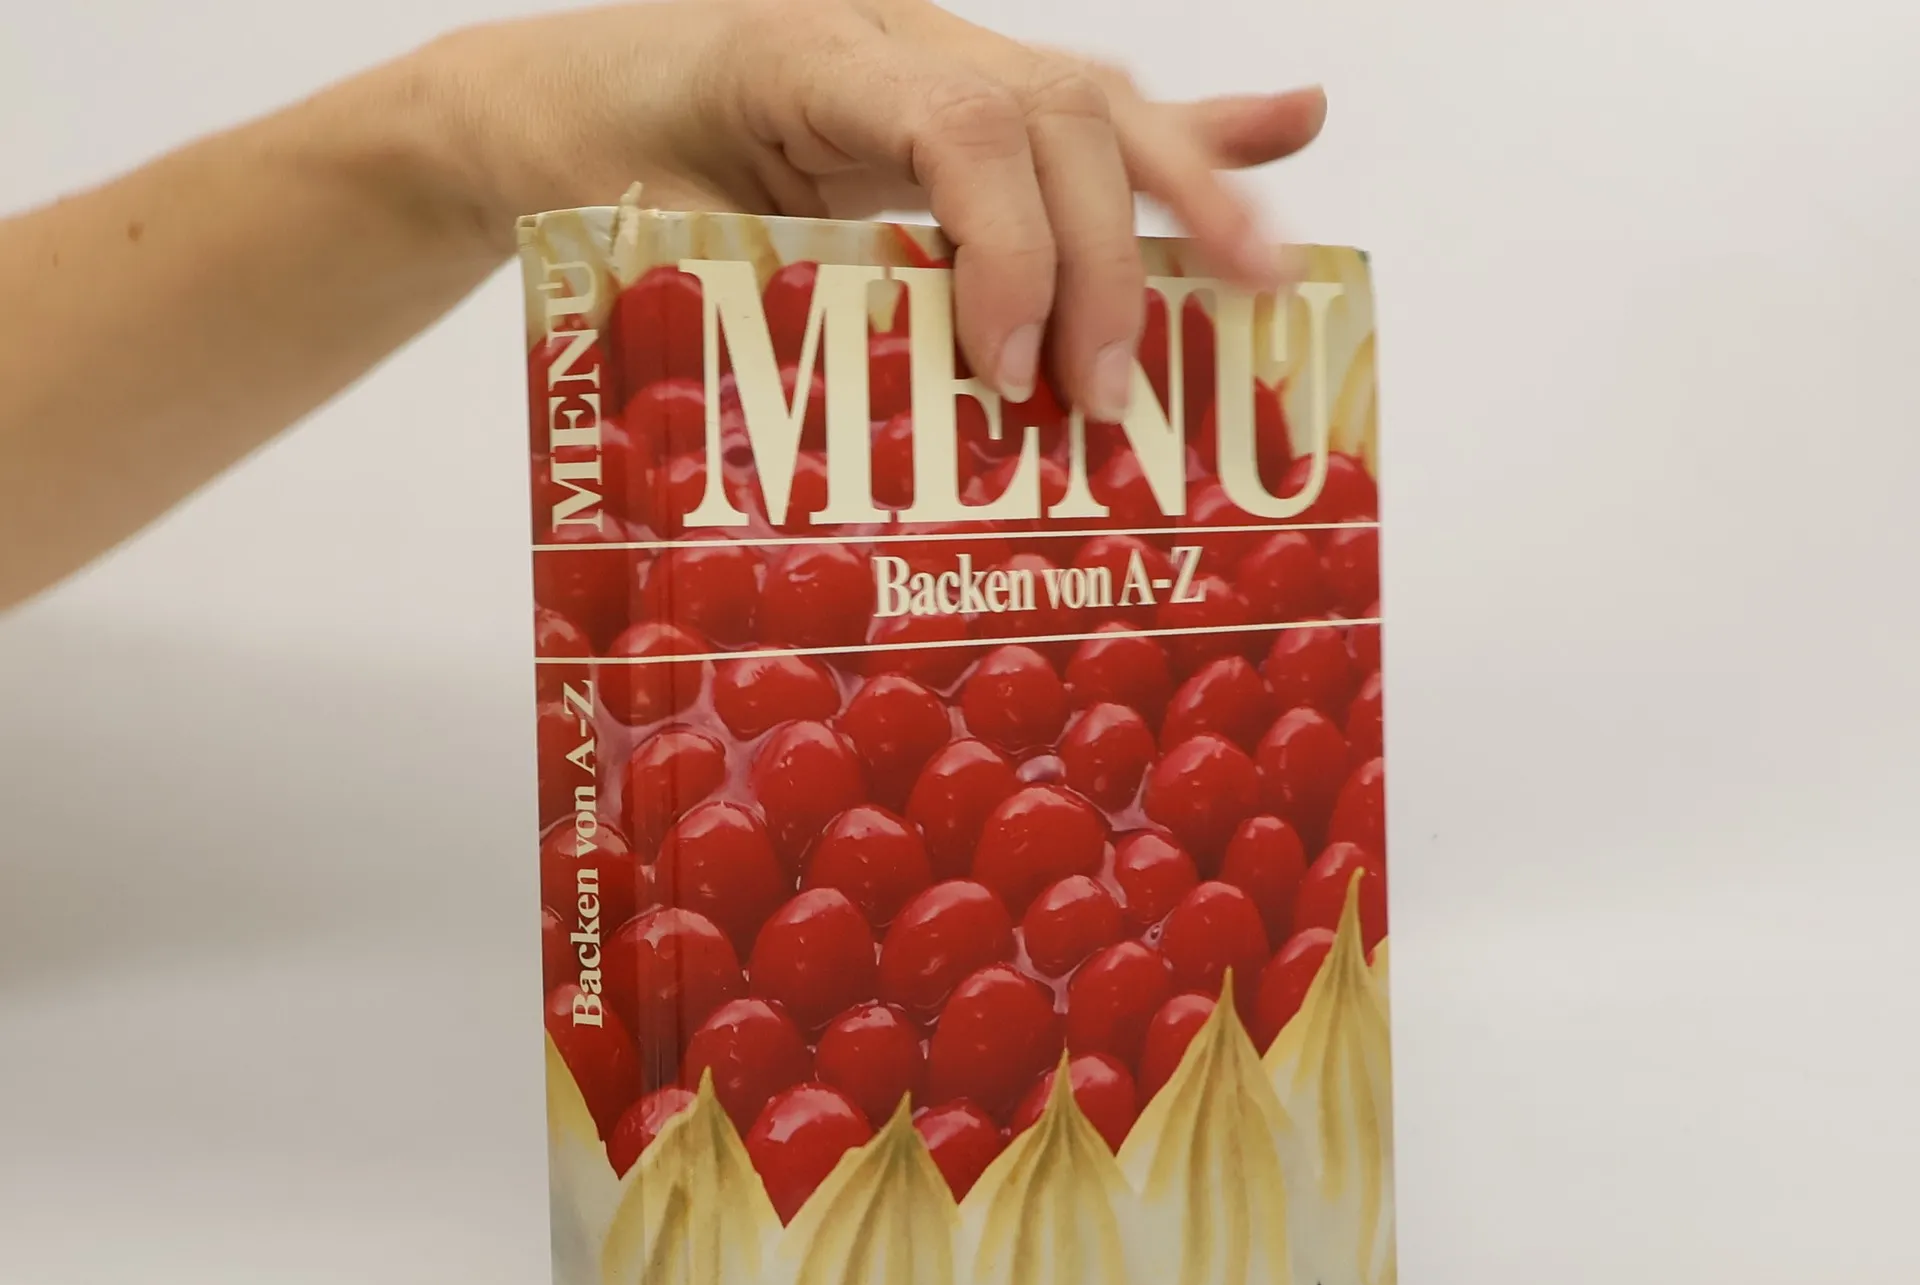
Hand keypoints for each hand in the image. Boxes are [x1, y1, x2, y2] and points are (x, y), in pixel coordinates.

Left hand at [426, 0, 1326, 420]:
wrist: (550, 97)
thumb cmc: (586, 168)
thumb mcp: (641, 244)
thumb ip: (752, 295)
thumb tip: (859, 408)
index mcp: (818, 53)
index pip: (965, 127)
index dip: (1013, 253)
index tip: (1010, 376)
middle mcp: (903, 36)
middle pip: (1061, 113)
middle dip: (1110, 260)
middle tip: (1107, 402)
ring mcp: (941, 57)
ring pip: (1095, 105)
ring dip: (1196, 192)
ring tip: (1270, 277)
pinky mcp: (957, 100)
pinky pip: (1082, 114)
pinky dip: (1189, 136)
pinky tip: (1289, 127)